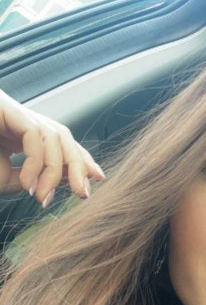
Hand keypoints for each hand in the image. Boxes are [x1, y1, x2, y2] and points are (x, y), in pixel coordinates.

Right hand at [0, 88, 105, 206]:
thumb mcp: (5, 178)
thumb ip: (31, 179)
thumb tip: (60, 183)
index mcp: (20, 132)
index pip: (59, 142)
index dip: (80, 158)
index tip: (96, 179)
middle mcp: (19, 118)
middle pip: (63, 135)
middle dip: (78, 165)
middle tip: (84, 194)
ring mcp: (11, 111)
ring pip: (54, 135)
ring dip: (55, 171)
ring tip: (43, 198)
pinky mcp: (4, 107)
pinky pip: (34, 135)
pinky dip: (37, 164)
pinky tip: (27, 185)